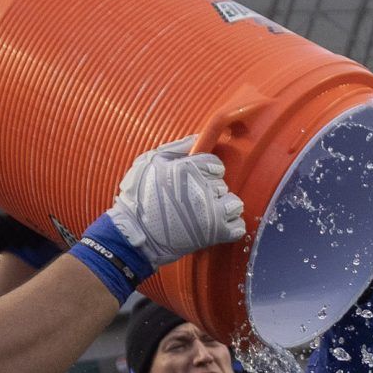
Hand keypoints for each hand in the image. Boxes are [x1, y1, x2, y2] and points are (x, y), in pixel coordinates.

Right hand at [106, 138, 246, 271]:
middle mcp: (202, 188)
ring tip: (205, 213)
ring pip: (234, 204)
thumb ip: (176, 148)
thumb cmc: (139, 197)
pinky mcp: (215, 233)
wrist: (134, 234)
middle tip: (192, 200)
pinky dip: (230, 227)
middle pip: (222, 183)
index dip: (205, 172)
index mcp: (187, 169)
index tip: (193, 181)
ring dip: (223, 208)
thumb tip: (198, 138)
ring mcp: (210, 212)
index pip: (215, 164)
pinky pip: (238, 226)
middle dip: (210, 190)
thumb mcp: (150, 162)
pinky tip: (215, 226)